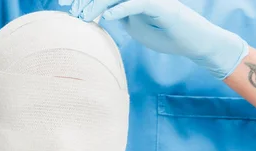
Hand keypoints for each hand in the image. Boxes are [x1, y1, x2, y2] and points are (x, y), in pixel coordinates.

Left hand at [61, 0, 248, 79]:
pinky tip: (106, 17)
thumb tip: (99, 16)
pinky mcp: (159, 5)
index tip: (63, 4)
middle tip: (68, 8)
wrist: (192, 42)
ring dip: (97, 5)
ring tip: (83, 17)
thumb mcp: (134, 25)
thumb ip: (118, 16)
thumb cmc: (164, 33)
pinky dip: (120, 9)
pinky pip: (136, 4)